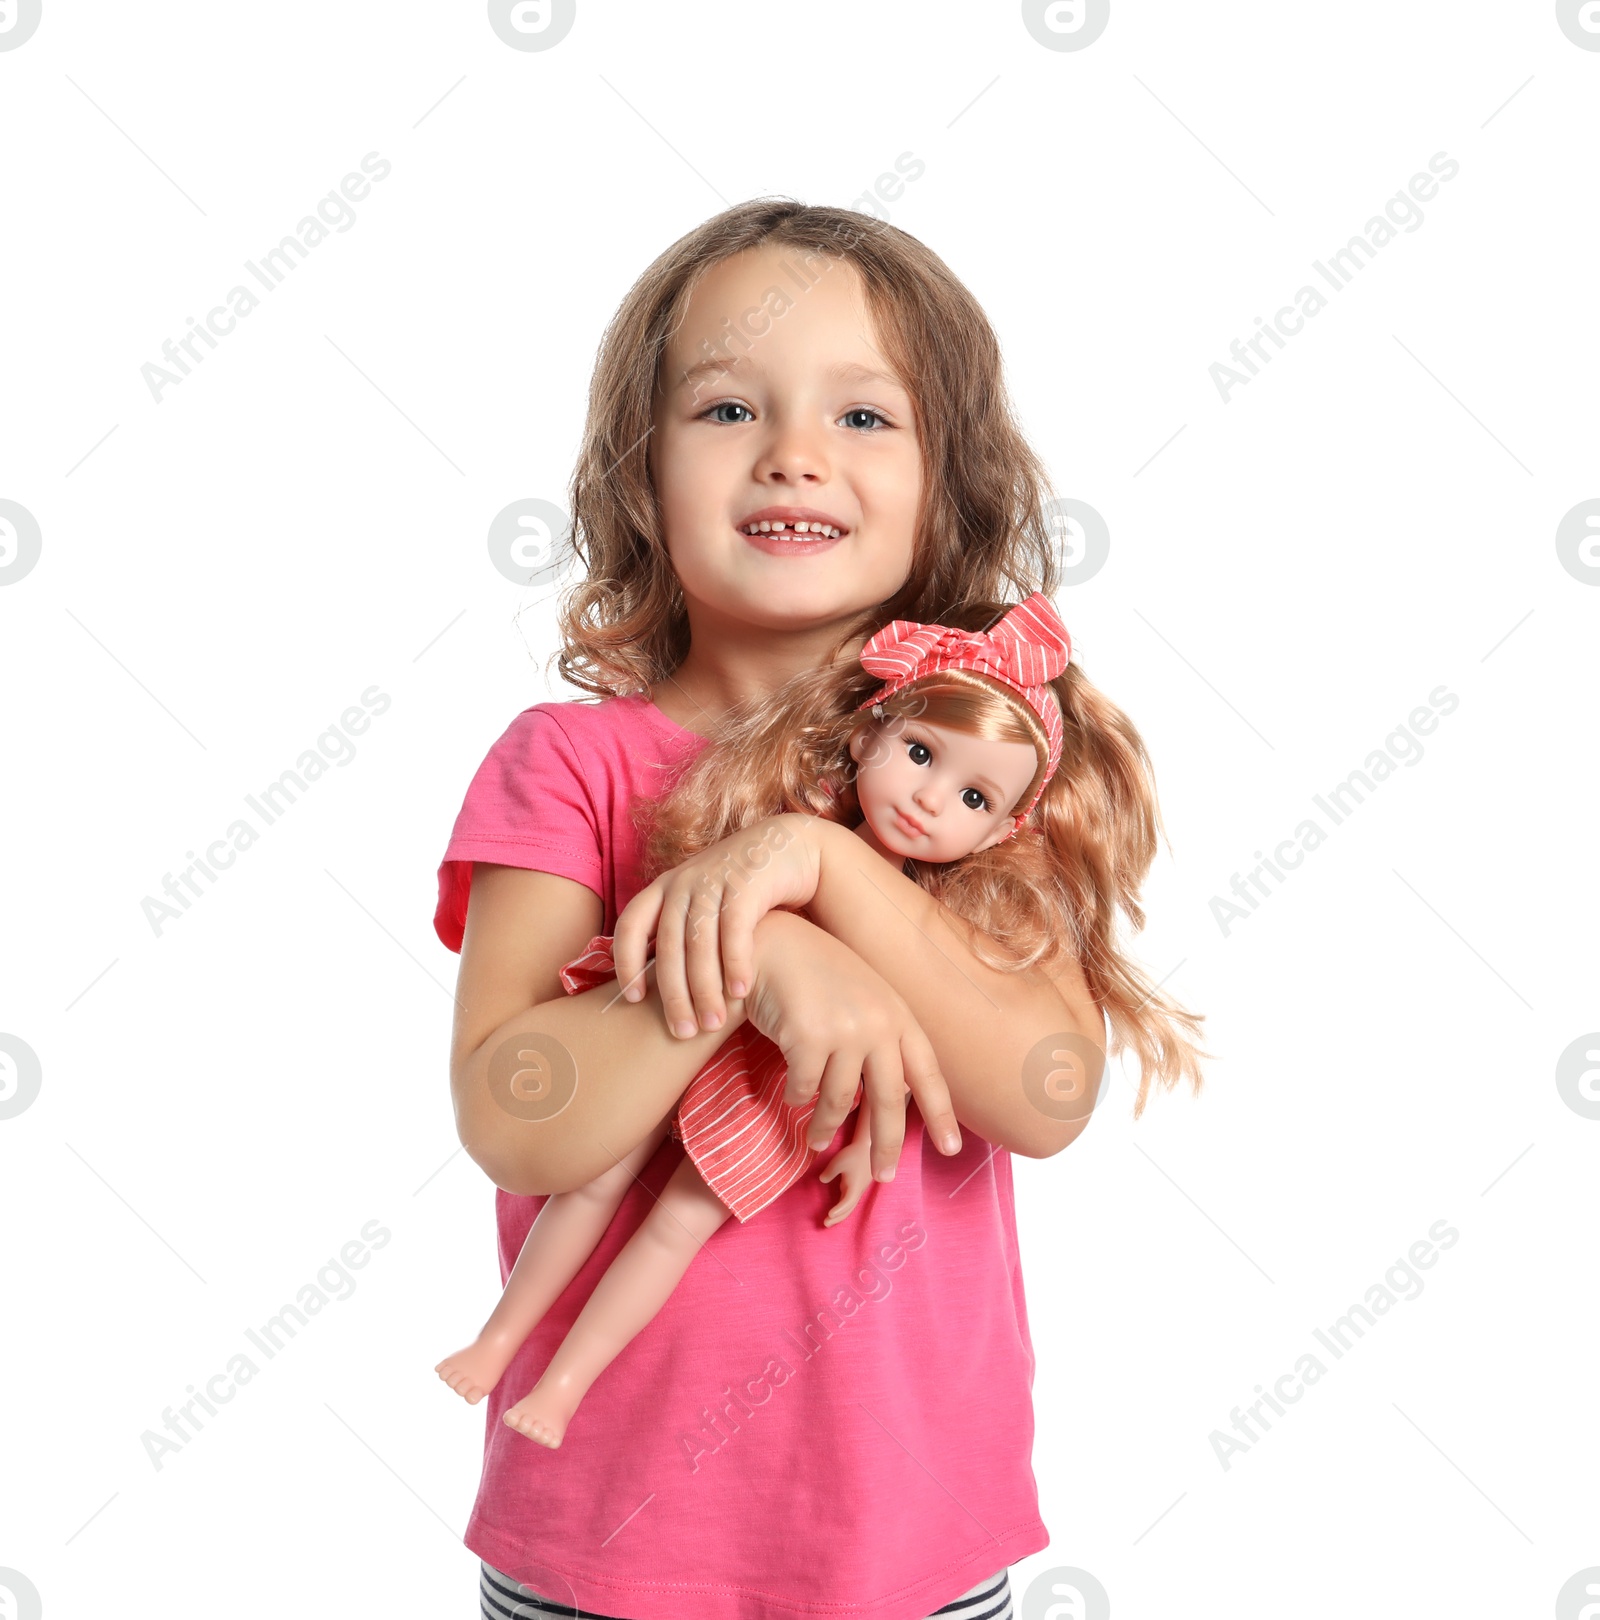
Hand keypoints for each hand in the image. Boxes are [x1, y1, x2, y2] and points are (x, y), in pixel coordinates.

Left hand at [613, 813, 828, 1037]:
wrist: (788, 847)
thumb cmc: (741, 889)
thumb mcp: (702, 904)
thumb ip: (682, 934)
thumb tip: (660, 986)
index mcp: (665, 888)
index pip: (630, 926)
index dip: (625, 962)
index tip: (634, 999)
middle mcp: (683, 882)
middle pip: (667, 945)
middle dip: (673, 993)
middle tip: (682, 1031)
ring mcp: (713, 880)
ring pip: (699, 942)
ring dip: (705, 987)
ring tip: (712, 1023)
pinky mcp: (746, 883)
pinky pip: (734, 930)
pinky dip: (735, 963)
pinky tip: (740, 991)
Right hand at [744, 911, 961, 1179]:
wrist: (772, 943)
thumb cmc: (816, 976)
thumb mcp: (863, 1000)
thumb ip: (883, 1040)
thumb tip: (901, 1096)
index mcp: (897, 1014)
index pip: (928, 1071)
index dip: (942, 1112)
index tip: (952, 1148)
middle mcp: (878, 1021)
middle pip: (891, 1099)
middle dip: (888, 1144)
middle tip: (885, 1176)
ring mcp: (845, 1028)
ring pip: (841, 1100)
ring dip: (826, 1128)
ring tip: (817, 1143)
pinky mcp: (808, 1036)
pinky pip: (805, 1089)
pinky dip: (797, 1099)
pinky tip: (791, 1097)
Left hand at [818, 1101, 875, 1225]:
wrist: (869, 1147)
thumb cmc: (854, 1154)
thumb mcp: (838, 1162)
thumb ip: (829, 1172)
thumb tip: (822, 1180)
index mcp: (854, 1188)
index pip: (845, 1204)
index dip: (837, 1211)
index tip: (828, 1215)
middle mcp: (858, 1192)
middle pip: (848, 1209)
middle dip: (837, 1218)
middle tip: (825, 1224)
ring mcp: (859, 1190)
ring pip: (850, 1207)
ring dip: (841, 1215)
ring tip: (829, 1220)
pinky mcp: (858, 1186)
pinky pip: (850, 1202)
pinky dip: (843, 1208)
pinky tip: (837, 1209)